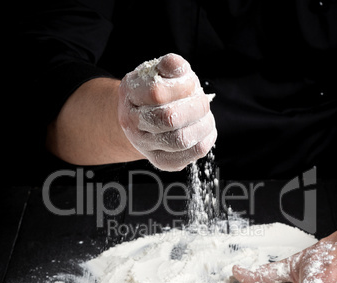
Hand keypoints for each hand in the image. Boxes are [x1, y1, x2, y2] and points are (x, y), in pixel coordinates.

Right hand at [118, 53, 216, 170]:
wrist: (140, 120)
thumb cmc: (155, 92)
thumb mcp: (158, 72)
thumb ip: (170, 66)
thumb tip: (178, 67)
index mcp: (130, 94)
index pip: (157, 93)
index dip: (183, 87)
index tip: (192, 83)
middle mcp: (132, 123)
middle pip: (169, 119)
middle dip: (196, 107)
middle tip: (203, 102)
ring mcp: (144, 145)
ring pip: (180, 140)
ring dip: (202, 126)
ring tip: (206, 117)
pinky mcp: (161, 161)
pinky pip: (187, 156)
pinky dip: (204, 141)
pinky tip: (205, 131)